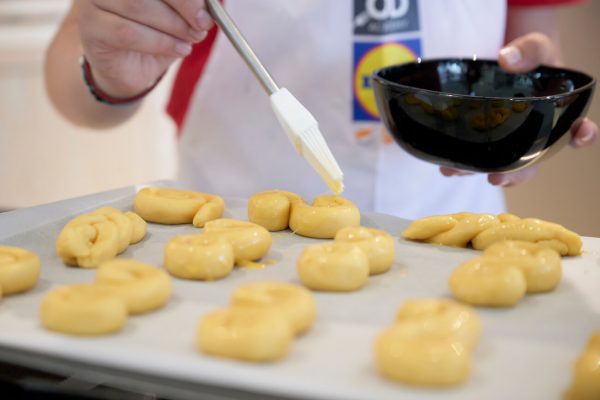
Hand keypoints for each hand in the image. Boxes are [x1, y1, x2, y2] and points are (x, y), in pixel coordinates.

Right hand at [78, 0, 213, 97]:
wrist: (131, 68)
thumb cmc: (156, 33)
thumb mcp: (179, 15)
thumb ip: (191, 4)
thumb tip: (211, 2)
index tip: (207, 8)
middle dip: (183, 5)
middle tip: (203, 24)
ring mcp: (92, 2)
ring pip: (138, 7)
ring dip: (173, 26)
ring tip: (190, 39)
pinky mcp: (90, 28)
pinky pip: (129, 33)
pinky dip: (161, 43)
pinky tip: (180, 49)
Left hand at [442, 32, 597, 186]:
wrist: (508, 62)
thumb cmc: (529, 57)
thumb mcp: (533, 47)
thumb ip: (527, 51)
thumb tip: (507, 59)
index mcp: (558, 114)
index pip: (577, 129)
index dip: (582, 135)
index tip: (580, 133)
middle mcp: (535, 134)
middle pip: (531, 162)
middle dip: (515, 174)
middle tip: (497, 178)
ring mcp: (510, 139)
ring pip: (498, 164)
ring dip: (477, 171)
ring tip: (456, 172)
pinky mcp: (486, 138)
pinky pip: (475, 155)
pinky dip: (460, 163)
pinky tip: (445, 166)